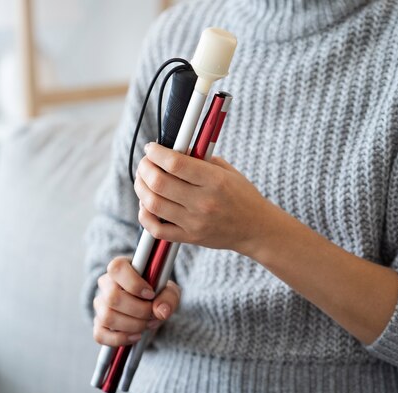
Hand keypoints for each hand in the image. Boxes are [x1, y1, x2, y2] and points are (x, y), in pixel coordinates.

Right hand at [92, 256, 181, 346]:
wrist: (152, 307)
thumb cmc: (158, 293)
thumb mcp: (169, 290)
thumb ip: (169, 297)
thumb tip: (161, 311)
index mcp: (121, 267)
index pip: (117, 269)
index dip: (134, 284)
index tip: (150, 294)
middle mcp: (106, 284)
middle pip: (112, 297)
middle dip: (139, 310)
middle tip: (153, 313)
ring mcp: (100, 305)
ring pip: (108, 317)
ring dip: (133, 325)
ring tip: (149, 324)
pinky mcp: (99, 323)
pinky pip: (100, 334)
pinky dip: (121, 338)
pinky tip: (136, 335)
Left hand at [134, 142, 277, 256]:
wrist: (256, 229)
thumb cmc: (242, 196)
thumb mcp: (227, 171)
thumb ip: (200, 159)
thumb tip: (172, 148)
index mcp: (214, 181)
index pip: (175, 163)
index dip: (156, 153)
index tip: (151, 148)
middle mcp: (203, 202)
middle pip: (159, 182)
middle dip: (145, 168)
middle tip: (145, 163)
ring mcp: (194, 222)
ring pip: (153, 204)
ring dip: (141, 188)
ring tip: (143, 180)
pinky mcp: (189, 237)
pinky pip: (156, 229)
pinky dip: (144, 215)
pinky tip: (146, 204)